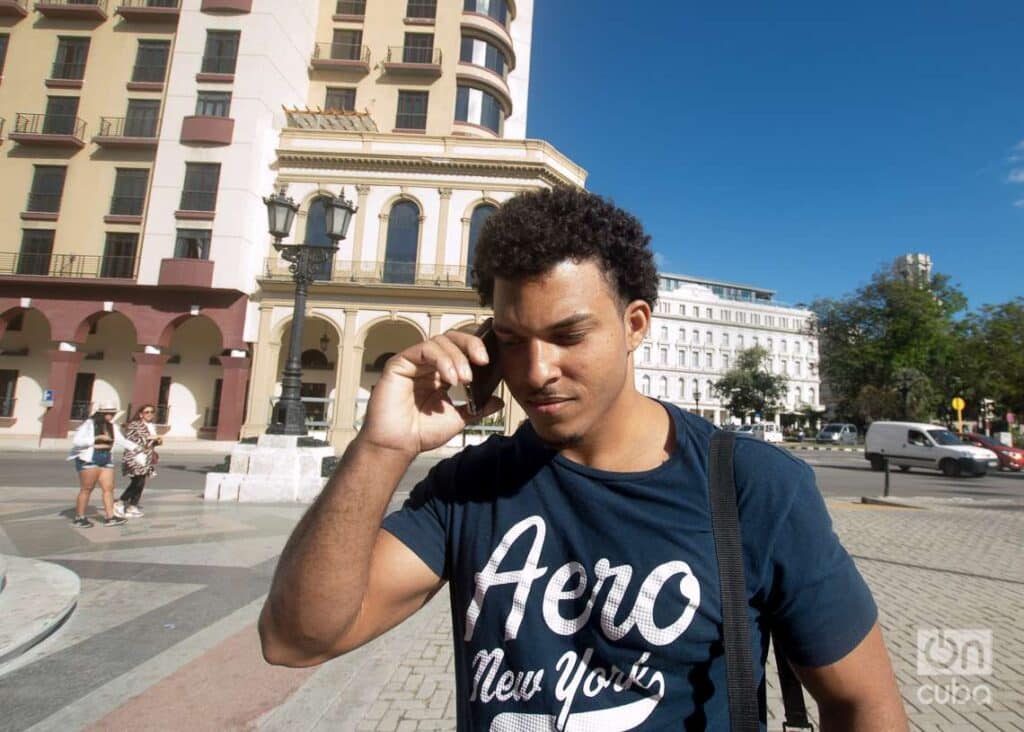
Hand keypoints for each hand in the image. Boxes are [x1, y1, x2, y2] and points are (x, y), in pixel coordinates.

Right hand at [359, 330, 503, 457]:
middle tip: (483, 361)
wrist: (399, 446)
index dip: (476, 348)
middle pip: (452, 338)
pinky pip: (424, 349)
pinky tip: (450, 378)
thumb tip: (499, 400)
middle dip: (471, 345)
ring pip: (439, 341)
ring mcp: (413, 362)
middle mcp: (427, 364)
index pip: (460, 349)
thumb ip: (478, 407)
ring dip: (457, 357)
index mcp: (440, 373)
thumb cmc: (421, 433)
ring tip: (465, 379)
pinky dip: (441, 360)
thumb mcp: (458, 418)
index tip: (490, 361)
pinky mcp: (400, 363)